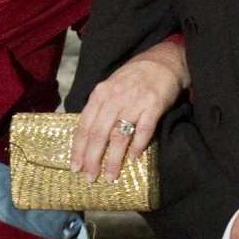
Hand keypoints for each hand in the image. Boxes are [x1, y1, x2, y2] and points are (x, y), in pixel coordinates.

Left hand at [71, 41, 189, 181]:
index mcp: (100, 94)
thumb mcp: (110, 87)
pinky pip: (143, 130)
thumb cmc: (134, 78)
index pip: (84, 125)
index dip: (78, 148)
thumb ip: (99, 108)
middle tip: (89, 177)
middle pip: (98, 133)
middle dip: (92, 158)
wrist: (163, 61)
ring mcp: (135, 102)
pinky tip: (133, 158)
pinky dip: (137, 145)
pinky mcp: (154, 106)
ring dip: (113, 159)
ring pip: (119, 136)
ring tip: (110, 176)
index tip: (75, 167)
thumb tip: (87, 138)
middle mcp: (114, 98)